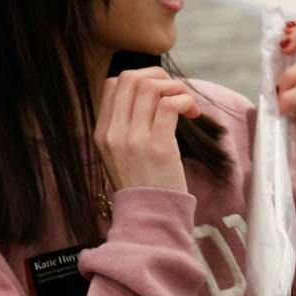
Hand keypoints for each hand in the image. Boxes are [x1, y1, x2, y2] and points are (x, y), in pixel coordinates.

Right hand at [96, 67, 199, 193]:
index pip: (113, 84)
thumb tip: (150, 95)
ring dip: (176, 88)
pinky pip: (170, 104)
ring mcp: (133, 139)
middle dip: (159, 77)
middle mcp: (113, 133)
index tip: (160, 94)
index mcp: (102, 132)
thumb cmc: (144, 186)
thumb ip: (127, 127)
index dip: (140, 79)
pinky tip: (192, 114)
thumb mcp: (122, 155)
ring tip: (188, 106)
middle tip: (177, 94)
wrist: (149, 218)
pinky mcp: (157, 146)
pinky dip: (185, 101)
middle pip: (130, 78)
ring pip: (150, 87)